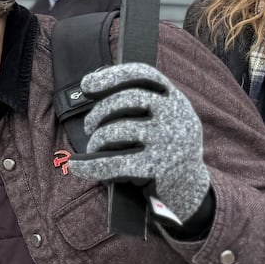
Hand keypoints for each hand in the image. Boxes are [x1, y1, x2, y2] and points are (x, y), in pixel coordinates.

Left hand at [69, 62, 210, 224]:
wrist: (189, 188)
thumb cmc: (163, 147)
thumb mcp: (161, 119)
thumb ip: (137, 102)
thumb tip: (90, 84)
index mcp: (175, 99)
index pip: (143, 75)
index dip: (112, 75)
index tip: (86, 84)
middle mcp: (175, 115)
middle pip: (126, 100)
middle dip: (99, 112)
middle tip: (88, 126)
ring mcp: (168, 141)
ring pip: (116, 130)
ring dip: (96, 140)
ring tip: (93, 147)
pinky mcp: (157, 168)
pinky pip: (114, 163)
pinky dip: (89, 165)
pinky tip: (75, 166)